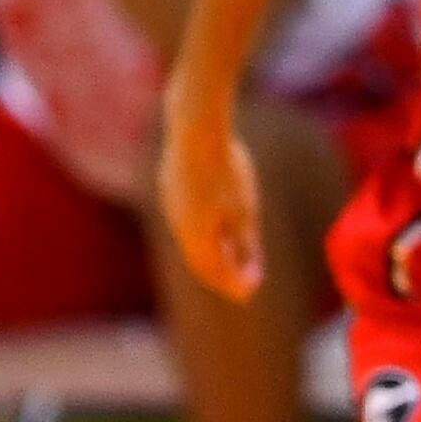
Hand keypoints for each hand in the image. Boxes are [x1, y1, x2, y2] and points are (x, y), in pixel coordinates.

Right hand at [157, 89, 262, 302]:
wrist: (195, 127)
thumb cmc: (225, 170)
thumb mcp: (245, 212)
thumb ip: (246, 246)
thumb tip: (252, 276)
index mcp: (195, 238)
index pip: (213, 273)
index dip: (231, 285)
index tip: (249, 294)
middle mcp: (177, 226)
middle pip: (200, 257)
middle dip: (221, 270)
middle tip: (239, 279)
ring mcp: (169, 203)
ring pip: (190, 234)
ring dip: (210, 247)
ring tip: (229, 251)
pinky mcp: (168, 183)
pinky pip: (185, 213)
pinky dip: (201, 224)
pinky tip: (212, 215)